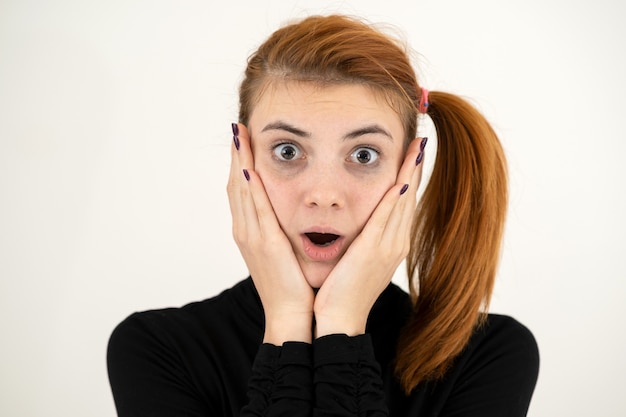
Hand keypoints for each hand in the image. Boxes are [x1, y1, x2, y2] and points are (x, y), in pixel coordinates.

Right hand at [227, 123, 314, 343]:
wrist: (291, 314)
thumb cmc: (292, 284)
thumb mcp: (283, 252)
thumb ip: (281, 230)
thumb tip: (290, 213)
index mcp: (251, 232)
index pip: (241, 191)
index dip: (239, 164)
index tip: (242, 140)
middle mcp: (246, 231)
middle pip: (235, 186)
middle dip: (236, 156)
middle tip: (236, 129)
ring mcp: (252, 237)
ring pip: (241, 192)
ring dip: (239, 163)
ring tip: (239, 136)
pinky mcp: (265, 244)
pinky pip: (256, 210)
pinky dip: (249, 188)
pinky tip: (247, 169)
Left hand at [313, 137, 424, 336]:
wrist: (339, 318)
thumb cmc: (343, 289)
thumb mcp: (357, 258)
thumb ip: (363, 238)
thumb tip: (361, 222)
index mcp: (392, 243)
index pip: (403, 202)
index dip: (410, 176)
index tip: (412, 153)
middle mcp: (396, 242)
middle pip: (409, 197)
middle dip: (414, 168)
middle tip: (419, 141)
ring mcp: (388, 246)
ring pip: (403, 202)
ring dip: (410, 173)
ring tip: (416, 148)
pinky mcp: (374, 250)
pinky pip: (386, 217)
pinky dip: (395, 197)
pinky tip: (401, 177)